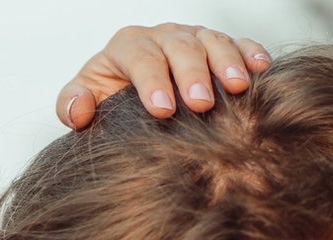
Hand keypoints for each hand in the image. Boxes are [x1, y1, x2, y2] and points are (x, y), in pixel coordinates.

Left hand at [59, 23, 270, 127]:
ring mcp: (193, 39)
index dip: (151, 80)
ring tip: (238, 87)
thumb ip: (71, 104)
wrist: (131, 99)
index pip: (140, 57)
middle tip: (201, 103)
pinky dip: (250, 53)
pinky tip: (260, 69)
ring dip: (226, 62)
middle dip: (191, 74)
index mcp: (128, 46)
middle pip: (179, 46)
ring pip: (212, 41)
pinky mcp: (217, 47)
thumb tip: (78, 110)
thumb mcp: (84, 101)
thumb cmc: (108, 101)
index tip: (162, 110)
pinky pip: (237, 43)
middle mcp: (162, 36)